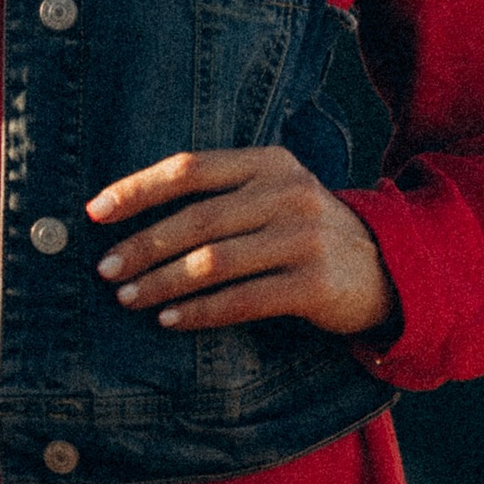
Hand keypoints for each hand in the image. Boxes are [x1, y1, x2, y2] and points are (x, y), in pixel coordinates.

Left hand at [85, 147, 397, 340]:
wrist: (387, 270)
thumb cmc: (307, 236)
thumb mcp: (275, 197)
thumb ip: (223, 195)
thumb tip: (137, 215)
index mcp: (269, 163)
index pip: (190, 168)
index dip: (138, 189)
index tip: (96, 212)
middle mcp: (288, 192)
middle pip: (197, 219)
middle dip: (143, 246)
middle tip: (106, 269)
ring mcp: (304, 238)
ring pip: (214, 262)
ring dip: (163, 283)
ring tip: (128, 299)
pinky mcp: (315, 284)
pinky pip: (242, 300)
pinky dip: (200, 312)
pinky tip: (170, 320)